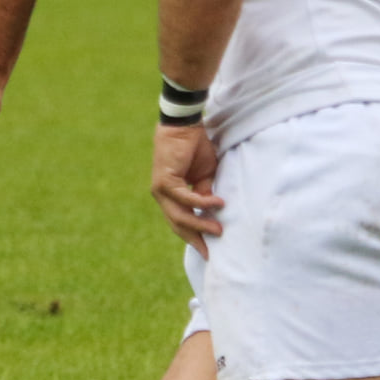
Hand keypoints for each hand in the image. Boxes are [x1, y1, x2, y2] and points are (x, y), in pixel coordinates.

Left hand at [152, 122, 222, 257]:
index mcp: (172, 195)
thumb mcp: (205, 176)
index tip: (208, 252)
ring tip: (218, 230)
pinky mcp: (164, 180)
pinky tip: (216, 203)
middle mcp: (163, 194)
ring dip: (199, 223)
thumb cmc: (195, 149)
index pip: (180, 221)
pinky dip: (200, 202)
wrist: (185, 127)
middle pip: (177, 224)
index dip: (194, 236)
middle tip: (210, 252)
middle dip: (195, 238)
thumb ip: (205, 194)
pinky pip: (183, 197)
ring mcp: (161, 188)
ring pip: (179, 215)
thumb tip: (212, 211)